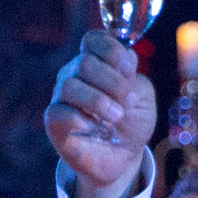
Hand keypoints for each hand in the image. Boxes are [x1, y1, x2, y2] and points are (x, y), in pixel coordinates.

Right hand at [44, 29, 156, 197]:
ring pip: (70, 86)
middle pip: (84, 62)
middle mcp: (75, 75)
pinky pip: (60, 112)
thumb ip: (133, 75)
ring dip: (99, 101)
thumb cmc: (132, 122)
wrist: (124, 157)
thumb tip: (125, 58)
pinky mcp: (54, 121)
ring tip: (116, 117)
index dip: (112, 50)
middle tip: (128, 101)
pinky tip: (97, 129)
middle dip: (112, 81)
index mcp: (96, 62)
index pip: (93, 40)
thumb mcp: (143, 95)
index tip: (129, 70)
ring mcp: (62, 97)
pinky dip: (83, 119)